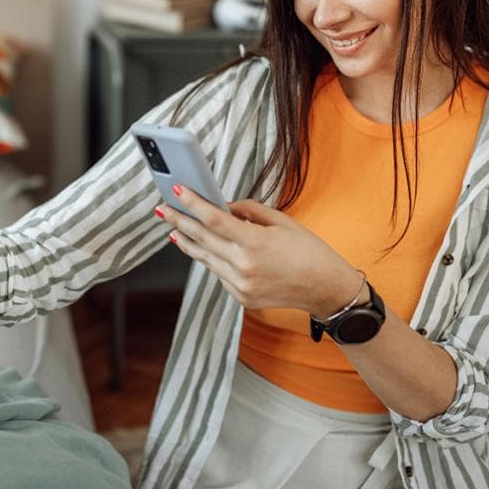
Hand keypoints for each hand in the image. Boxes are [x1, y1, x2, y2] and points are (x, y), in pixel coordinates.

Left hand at [156, 185, 361, 318]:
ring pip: (206, 258)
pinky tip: (204, 248)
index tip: (177, 191)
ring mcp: (240, 285)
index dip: (192, 203)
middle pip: (202, 238)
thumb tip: (225, 207)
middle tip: (162, 209)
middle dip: (179, 222)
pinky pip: (219, 273)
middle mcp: (244, 266)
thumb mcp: (283, 222)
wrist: (326, 289)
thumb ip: (250, 212)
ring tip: (173, 229)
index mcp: (256, 243)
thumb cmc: (310, 252)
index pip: (214, 219)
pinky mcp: (241, 297)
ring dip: (188, 242)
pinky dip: (211, 258)